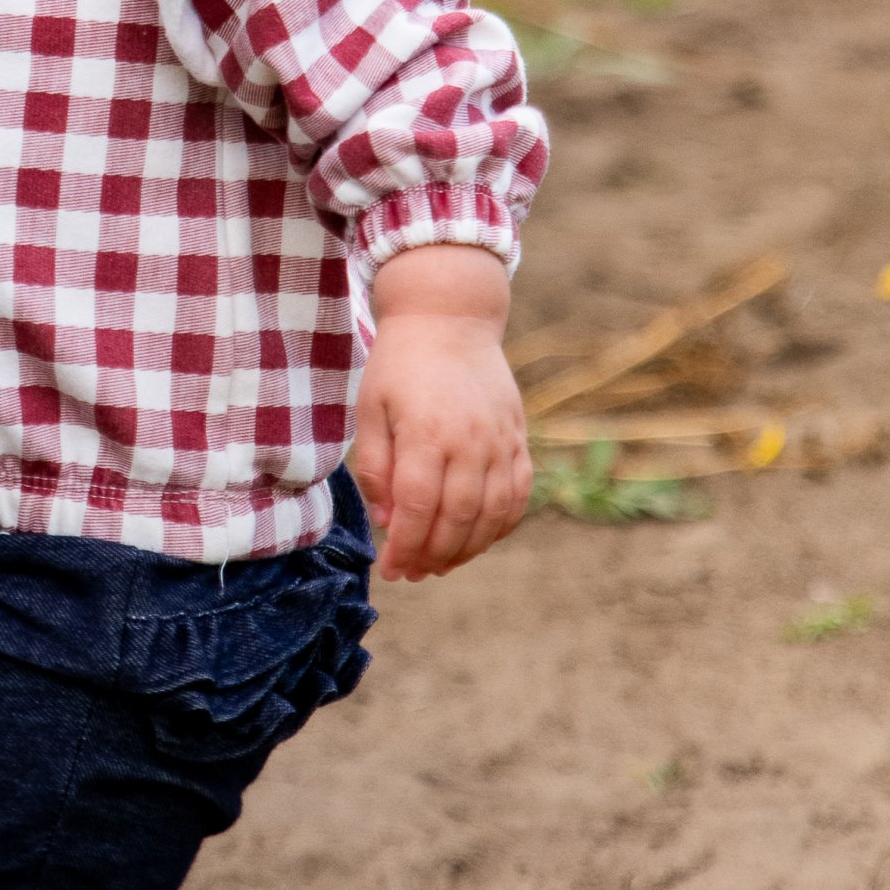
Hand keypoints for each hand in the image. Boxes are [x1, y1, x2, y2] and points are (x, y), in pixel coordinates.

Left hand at [348, 244, 528, 581]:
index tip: (391, 569)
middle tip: (413, 573)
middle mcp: (469, 441)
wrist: (450, 317)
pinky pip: (518, 494)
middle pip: (457, 519)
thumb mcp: (371, 408)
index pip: (417, 508)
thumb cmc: (400, 363)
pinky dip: (501, 525)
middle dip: (433, 556)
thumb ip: (375, 467)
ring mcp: (500, 441)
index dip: (404, 546)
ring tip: (441, 564)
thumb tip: (388, 520)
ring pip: (492, 514)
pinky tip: (478, 538)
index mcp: (426, 433)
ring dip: (468, 548)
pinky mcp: (518, 438)